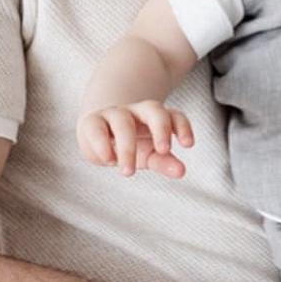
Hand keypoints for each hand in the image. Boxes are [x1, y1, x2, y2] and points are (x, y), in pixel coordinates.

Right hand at [77, 100, 194, 179]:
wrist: (98, 137)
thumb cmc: (131, 145)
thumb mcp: (150, 156)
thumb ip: (165, 162)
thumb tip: (181, 171)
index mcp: (156, 117)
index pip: (174, 116)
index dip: (183, 127)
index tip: (188, 145)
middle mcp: (138, 111)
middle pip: (154, 109)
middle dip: (160, 128)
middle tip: (163, 151)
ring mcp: (115, 114)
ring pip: (123, 121)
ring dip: (127, 147)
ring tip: (128, 172)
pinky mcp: (92, 122)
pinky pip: (97, 128)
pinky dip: (103, 145)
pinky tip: (108, 161)